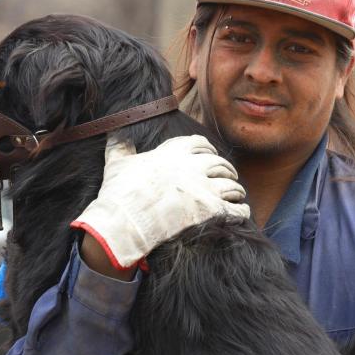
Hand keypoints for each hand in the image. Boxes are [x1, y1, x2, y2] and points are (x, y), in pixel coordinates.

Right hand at [72, 135, 249, 269]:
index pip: (200, 144)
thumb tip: (113, 133)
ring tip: (236, 195)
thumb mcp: (117, 163)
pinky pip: (235, 208)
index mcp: (174, 152)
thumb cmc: (119, 192)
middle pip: (220, 164)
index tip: (211, 155)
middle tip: (228, 177)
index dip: (208, 149)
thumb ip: (119, 146)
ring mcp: (203, 188)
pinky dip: (241, 210)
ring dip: (236, 190)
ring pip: (231, 185)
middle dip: (226, 170)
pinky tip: (241, 212)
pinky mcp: (210, 210)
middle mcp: (193, 166)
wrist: (122, 221)